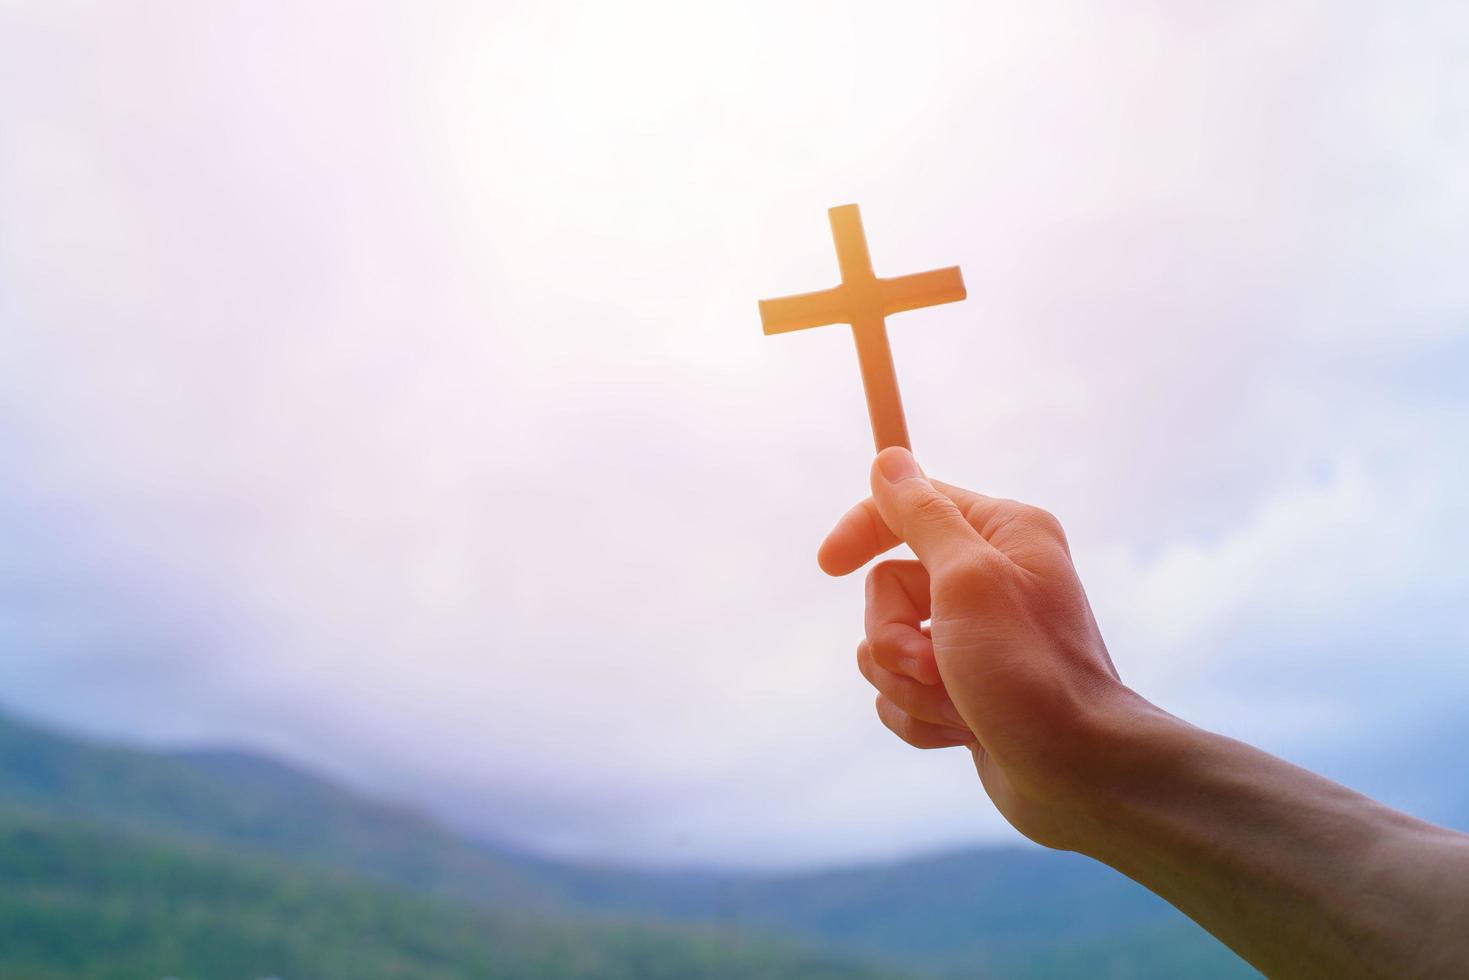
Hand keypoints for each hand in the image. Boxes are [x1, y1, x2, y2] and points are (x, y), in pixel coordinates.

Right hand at [819, 446, 1141, 848]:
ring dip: (906, 683)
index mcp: (1001, 534)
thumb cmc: (1029, 672)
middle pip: (887, 587)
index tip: (828, 565)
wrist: (1078, 775)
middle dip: (893, 636)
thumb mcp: (967, 580)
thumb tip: (888, 460)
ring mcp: (975, 638)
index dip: (864, 531)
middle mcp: (990, 577)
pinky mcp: (964, 688)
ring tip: (954, 706)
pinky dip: (917, 716)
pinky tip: (958, 733)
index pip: (909, 505)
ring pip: (886, 645)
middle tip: (933, 665)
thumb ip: (922, 516)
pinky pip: (901, 691)